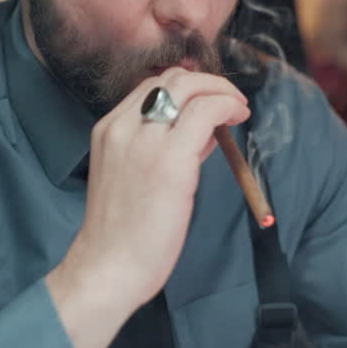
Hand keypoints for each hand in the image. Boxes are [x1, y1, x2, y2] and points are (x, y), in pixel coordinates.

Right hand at [46, 68, 248, 347]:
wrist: (107, 269)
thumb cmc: (122, 235)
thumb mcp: (132, 177)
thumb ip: (164, 149)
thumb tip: (205, 131)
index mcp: (108, 129)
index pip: (150, 86)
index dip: (187, 87)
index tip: (208, 102)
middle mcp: (122, 126)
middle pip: (171, 79)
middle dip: (207, 82)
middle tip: (229, 101)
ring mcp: (144, 140)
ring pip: (189, 86)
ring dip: (220, 90)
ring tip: (238, 108)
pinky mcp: (170, 159)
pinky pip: (206, 112)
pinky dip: (227, 105)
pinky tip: (239, 116)